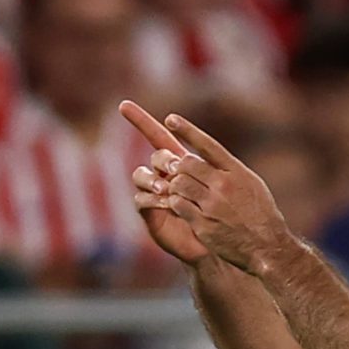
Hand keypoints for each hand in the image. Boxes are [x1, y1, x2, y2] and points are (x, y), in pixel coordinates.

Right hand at [121, 101, 208, 264]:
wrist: (220, 243)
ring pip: (141, 175)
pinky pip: (141, 199)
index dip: (140, 120)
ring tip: (167, 188)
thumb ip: (208, 166)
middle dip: (164, 159)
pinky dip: (152, 199)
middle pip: (155, 155)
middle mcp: (164, 175)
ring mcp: (154, 194)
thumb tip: (187, 157)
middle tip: (177, 169)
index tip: (123, 104)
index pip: (157, 135)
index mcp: (180, 162)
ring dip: (152, 178)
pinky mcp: (150, 214)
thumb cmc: (225, 213)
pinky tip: (167, 203)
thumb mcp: (220, 184)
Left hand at [149, 109, 290, 276]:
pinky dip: (175, 203)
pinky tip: (181, 206)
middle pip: (187, 164)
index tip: (171, 118)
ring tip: (181, 190)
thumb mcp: (252, 184)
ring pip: (179, 184)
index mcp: (237, 172)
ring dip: (175, 185)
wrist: (267, 248)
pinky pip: (178, 205)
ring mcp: (212, 206)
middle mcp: (224, 186)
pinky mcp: (203, 224)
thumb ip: (229, 169)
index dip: (187, 130)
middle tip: (177, 172)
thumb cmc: (261, 215)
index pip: (207, 145)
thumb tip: (207, 155)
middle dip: (178, 166)